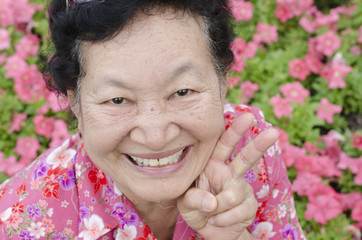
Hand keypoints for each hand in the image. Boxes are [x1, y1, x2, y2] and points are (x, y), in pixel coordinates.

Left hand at [177, 113, 278, 239]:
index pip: (223, 145)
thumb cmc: (195, 210)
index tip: (248, 116)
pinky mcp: (248, 206)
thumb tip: (212, 202)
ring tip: (209, 215)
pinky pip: (237, 212)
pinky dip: (223, 219)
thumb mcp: (185, 204)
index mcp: (213, 165)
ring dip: (217, 208)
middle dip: (259, 145)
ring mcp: (241, 189)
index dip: (235, 131)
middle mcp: (229, 173)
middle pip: (246, 157)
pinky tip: (217, 221)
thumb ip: (193, 199)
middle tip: (274, 132)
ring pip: (234, 194)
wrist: (210, 232)